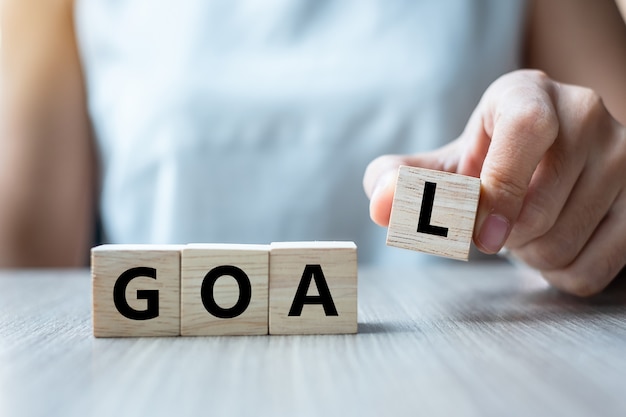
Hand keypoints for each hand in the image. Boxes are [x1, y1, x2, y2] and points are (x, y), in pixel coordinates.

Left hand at [364, 70, 625, 295]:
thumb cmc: (485, 163)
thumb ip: (399, 180)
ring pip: (565, 244)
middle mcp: (586, 114)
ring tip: (522, 230)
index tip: (478, 232)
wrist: (541, 164)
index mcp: (528, 94)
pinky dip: (558, 274)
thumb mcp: (440, 164)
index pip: (527, 129)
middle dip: (500, 237)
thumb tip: (380, 205)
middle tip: (494, 225)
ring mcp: (624, 156)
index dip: (498, 188)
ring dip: (527, 257)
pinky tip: (550, 246)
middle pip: (540, 209)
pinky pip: (593, 270)